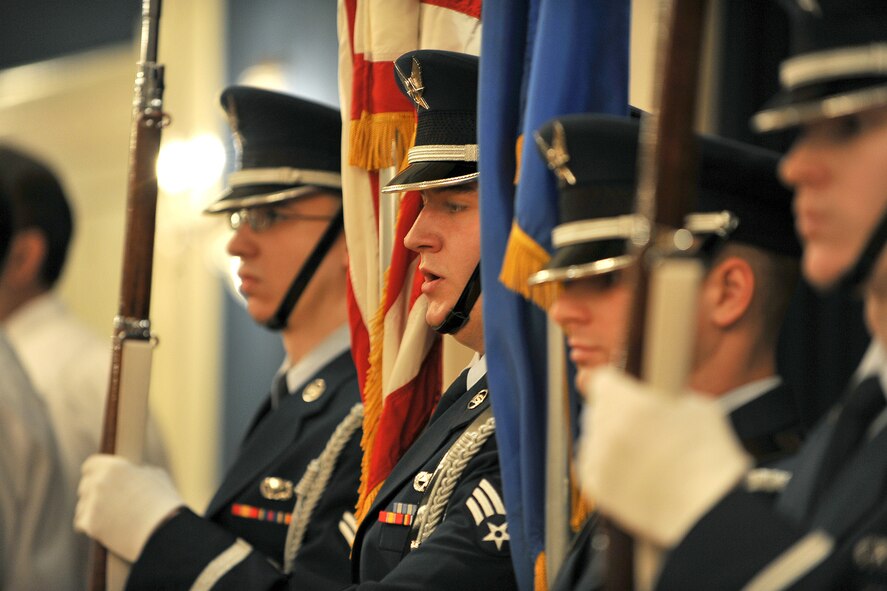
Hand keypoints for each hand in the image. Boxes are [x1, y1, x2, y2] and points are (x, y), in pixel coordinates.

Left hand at [75, 454, 184, 561]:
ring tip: (110, 518)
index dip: (96, 473)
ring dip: (91, 511)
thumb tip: (134, 473)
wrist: (162, 530)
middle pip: (84, 486)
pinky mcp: (90, 524)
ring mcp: (93, 503)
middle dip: (94, 493)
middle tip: (108, 502)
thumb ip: (138, 472)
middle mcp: (99, 482)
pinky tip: (104, 528)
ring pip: (81, 506)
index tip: (100, 480)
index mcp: (114, 466)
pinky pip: (81, 523)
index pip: (90, 465)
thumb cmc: (163, 503)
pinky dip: (91, 526)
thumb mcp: (155, 477)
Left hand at [576, 367, 751, 547]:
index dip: (616, 385)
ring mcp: (597, 458)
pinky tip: (634, 472)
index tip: (624, 390)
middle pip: (597, 409)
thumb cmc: (708, 458)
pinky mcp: (594, 485)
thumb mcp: (694, 406)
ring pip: (593, 437)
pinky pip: (591, 464)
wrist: (707, 513)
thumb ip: (662, 394)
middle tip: (643, 428)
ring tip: (643, 455)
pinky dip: (606, 466)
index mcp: (626, 402)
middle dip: (615, 413)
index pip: (601, 379)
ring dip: (609, 440)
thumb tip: (651, 393)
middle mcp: (604, 428)